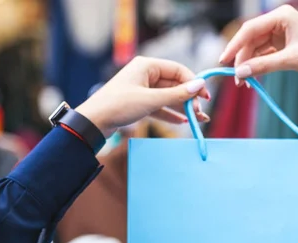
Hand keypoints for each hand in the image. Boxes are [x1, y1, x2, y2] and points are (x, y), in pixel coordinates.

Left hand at [75, 56, 210, 136]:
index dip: (193, 82)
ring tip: (199, 119)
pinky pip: (161, 106)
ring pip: (169, 97)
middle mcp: (146, 74)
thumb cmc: (118, 105)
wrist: (93, 122)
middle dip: (189, 98)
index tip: (204, 97)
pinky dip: (171, 114)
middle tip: (200, 112)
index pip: (178, 70)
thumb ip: (177, 94)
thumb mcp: (151, 100)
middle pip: (175, 84)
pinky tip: (183, 121)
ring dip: (183, 108)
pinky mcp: (140, 103)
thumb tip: (200, 86)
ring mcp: (143, 89)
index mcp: (147, 65)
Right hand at [219, 4, 297, 82]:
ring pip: (257, 49)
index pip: (250, 29)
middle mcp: (280, 22)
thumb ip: (264, 66)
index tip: (224, 61)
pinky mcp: (286, 47)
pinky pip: (266, 56)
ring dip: (250, 65)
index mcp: (282, 16)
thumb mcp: (291, 60)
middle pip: (252, 40)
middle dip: (243, 59)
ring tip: (245, 83)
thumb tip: (240, 72)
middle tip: (237, 79)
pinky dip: (259, 67)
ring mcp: (283, 34)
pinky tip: (254, 78)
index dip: (235, 45)